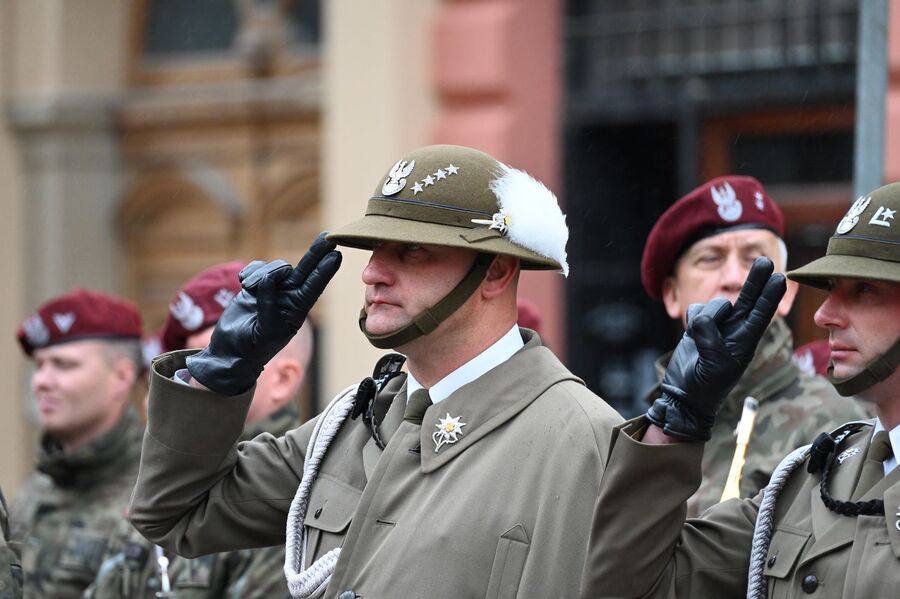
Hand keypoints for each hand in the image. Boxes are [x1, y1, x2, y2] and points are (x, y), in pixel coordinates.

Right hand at [186, 233, 341, 394]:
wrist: (229, 352)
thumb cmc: (250, 349)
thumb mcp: (264, 332)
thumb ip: (268, 306)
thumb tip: (269, 280)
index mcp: (296, 311)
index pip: (314, 287)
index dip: (325, 271)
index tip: (336, 255)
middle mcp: (288, 298)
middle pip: (305, 270)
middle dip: (316, 253)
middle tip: (328, 236)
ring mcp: (273, 290)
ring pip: (276, 268)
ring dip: (262, 273)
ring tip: (248, 287)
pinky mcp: (255, 285)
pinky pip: (258, 268)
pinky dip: (251, 272)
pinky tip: (244, 284)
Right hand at [646, 257, 785, 440]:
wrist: (685, 395)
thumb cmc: (706, 384)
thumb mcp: (714, 362)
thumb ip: (710, 336)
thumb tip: (704, 317)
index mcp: (746, 341)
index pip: (762, 313)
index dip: (770, 295)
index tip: (782, 277)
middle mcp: (735, 330)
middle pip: (747, 298)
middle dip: (756, 279)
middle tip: (766, 261)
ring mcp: (717, 327)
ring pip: (714, 305)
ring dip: (707, 317)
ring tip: (702, 341)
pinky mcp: (699, 326)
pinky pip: (696, 310)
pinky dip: (693, 319)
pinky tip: (692, 335)